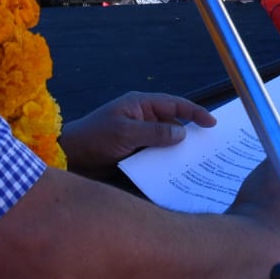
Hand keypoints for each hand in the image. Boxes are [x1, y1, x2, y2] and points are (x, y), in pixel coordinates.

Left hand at [59, 93, 216, 174]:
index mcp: (140, 105)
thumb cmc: (93, 138)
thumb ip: (155, 132)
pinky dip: (165, 163)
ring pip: (166, 142)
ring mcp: (138, 137)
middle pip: (173, 123)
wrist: (67, 159)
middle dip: (190, 134)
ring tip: (197, 164)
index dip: (195, 112)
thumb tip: (182, 134)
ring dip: (178, 151)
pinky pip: (155, 156)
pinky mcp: (133, 154)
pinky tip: (175, 174)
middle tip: (210, 148)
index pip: (174, 104)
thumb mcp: (125, 133)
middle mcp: (142, 118)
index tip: (212, 124)